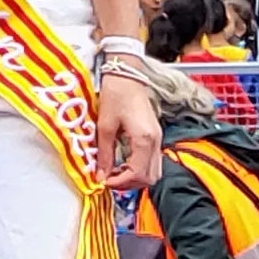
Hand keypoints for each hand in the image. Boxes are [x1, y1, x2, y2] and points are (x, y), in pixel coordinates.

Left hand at [95, 71, 163, 192]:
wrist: (127, 75)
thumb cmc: (116, 95)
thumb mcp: (105, 126)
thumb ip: (104, 154)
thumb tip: (100, 176)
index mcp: (144, 139)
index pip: (137, 174)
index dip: (120, 182)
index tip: (104, 182)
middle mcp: (155, 141)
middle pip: (150, 177)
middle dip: (129, 183)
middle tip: (110, 179)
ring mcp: (158, 139)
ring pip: (154, 172)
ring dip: (135, 177)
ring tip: (116, 172)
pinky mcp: (155, 136)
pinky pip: (152, 161)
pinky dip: (139, 168)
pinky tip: (124, 163)